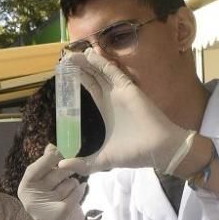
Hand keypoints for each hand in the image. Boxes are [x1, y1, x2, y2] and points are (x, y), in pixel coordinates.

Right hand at [18, 144, 87, 219]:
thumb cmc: (54, 202)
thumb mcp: (46, 184)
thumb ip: (46, 166)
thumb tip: (50, 146)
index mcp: (25, 189)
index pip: (35, 169)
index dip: (48, 159)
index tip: (59, 150)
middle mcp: (31, 199)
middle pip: (55, 174)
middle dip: (66, 170)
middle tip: (68, 173)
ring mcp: (45, 208)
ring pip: (68, 182)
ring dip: (73, 183)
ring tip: (69, 190)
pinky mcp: (61, 214)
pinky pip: (76, 192)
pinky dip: (81, 190)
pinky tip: (80, 191)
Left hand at [65, 49, 193, 174]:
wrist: (157, 150)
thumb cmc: (133, 153)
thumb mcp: (101, 160)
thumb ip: (82, 162)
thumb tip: (61, 165)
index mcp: (105, 110)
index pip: (89, 88)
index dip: (78, 79)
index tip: (64, 71)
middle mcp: (112, 98)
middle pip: (93, 77)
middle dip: (80, 67)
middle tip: (65, 58)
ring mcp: (120, 92)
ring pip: (101, 72)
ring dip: (88, 62)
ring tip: (72, 54)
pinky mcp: (129, 89)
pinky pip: (114, 72)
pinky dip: (102, 63)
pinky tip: (91, 54)